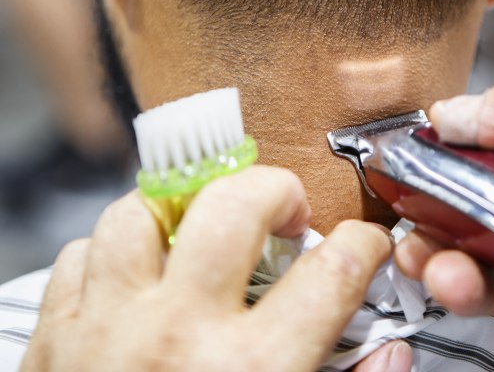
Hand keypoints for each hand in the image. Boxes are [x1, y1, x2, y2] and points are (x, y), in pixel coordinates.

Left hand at [22, 165, 406, 370]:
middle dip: (274, 190)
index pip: (331, 273)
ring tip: (206, 226)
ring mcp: (106, 333)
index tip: (362, 244)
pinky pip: (82, 259)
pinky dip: (114, 252)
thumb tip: (389, 354)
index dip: (362, 245)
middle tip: (286, 210)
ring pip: (140, 214)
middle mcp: (176, 340)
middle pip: (233, 208)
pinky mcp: (53, 344)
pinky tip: (141, 273)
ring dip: (182, 208)